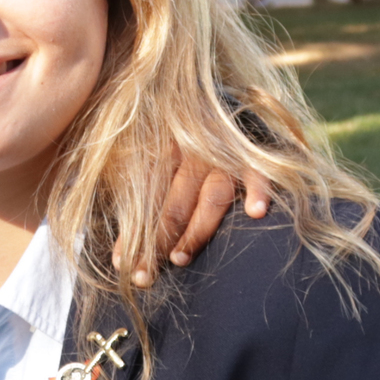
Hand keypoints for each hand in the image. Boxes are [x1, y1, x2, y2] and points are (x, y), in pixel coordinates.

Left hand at [119, 149, 272, 287]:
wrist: (230, 106)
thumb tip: (122, 249)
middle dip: (157, 240)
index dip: (132, 230)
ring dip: (195, 229)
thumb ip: (143, 197)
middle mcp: (194, 151)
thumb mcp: (158, 159)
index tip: (121, 263)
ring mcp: (226, 154)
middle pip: (174, 201)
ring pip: (210, 196)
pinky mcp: (256, 155)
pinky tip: (255, 212)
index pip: (145, 197)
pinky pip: (258, 173)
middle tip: (144, 273)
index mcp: (165, 149)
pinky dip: (258, 190)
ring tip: (180, 258)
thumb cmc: (189, 142)